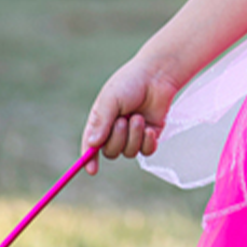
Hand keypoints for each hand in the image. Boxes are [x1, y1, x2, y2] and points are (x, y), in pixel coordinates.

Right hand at [81, 59, 179, 174]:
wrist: (157, 76)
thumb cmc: (130, 83)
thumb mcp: (110, 99)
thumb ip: (102, 121)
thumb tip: (92, 144)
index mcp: (101, 121)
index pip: (91, 145)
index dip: (88, 159)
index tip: (91, 169)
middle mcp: (115, 130)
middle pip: (110, 152)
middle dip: (117, 138)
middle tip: (124, 120)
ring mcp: (133, 134)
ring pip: (129, 152)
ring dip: (134, 136)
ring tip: (138, 117)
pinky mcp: (150, 136)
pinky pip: (146, 151)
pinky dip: (148, 141)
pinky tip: (150, 128)